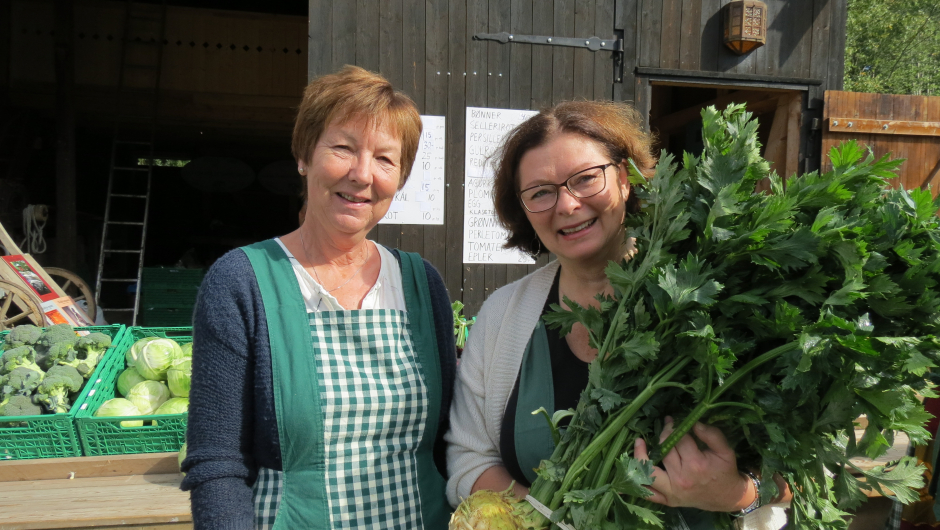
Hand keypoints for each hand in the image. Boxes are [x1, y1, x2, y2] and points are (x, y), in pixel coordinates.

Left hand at [633, 417, 753, 511]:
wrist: (728, 497)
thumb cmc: (725, 472)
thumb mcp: (725, 451)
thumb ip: (712, 434)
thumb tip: (693, 422)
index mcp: (696, 464)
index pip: (678, 440)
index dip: (674, 427)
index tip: (673, 419)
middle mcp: (681, 478)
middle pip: (664, 451)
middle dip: (663, 434)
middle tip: (665, 425)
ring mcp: (672, 491)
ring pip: (649, 472)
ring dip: (640, 456)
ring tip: (639, 442)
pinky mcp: (668, 500)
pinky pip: (648, 494)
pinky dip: (637, 484)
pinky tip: (630, 471)